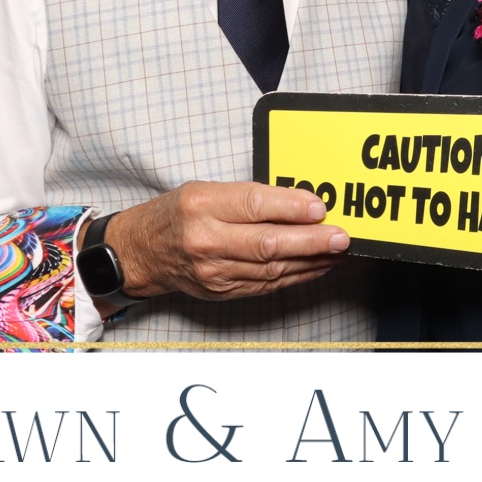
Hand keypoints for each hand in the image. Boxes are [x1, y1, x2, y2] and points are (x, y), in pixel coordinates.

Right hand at [96, 181, 348, 305]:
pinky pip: (266, 284)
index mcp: (201, 205)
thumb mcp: (205, 190)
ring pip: (271, 268)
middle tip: (340, 236)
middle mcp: (206, 240)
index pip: (254, 205)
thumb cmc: (176, 214)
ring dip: (310, 261)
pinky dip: (296, 276)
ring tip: (337, 250)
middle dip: (310, 241)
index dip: (291, 208)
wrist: (140, 253)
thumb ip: (249, 196)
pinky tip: (317, 266)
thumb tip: (299, 202)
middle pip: (267, 243)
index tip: (320, 207)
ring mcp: (213, 272)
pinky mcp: (221, 291)